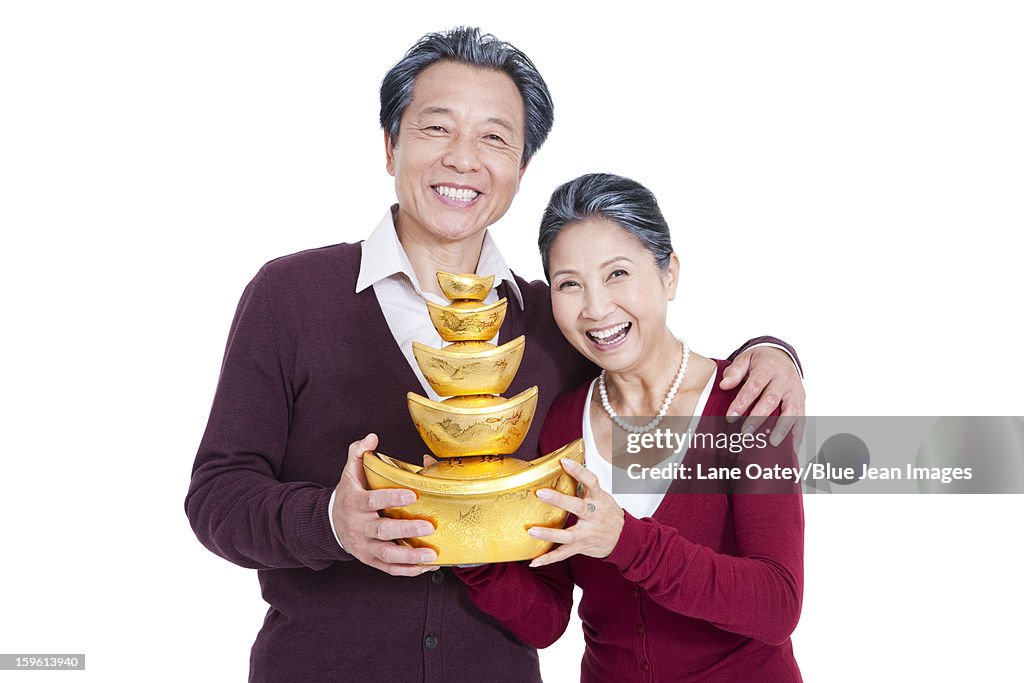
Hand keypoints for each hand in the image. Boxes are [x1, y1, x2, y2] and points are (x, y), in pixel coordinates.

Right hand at [332, 433, 437, 575]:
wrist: (330, 524)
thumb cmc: (349, 495)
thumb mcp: (349, 472)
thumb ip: (358, 452)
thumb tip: (372, 437)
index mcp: (356, 503)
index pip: (374, 500)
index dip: (392, 498)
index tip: (413, 494)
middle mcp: (360, 527)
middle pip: (383, 531)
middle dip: (407, 530)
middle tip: (430, 527)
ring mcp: (365, 546)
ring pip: (387, 554)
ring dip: (410, 557)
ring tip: (432, 556)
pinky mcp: (370, 560)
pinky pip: (389, 568)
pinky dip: (408, 570)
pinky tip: (427, 567)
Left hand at [527, 458, 623, 566]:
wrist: (624, 539)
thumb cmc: (608, 514)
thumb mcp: (601, 497)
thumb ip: (584, 486)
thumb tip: (567, 465)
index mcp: (598, 499)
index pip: (591, 482)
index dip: (579, 471)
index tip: (565, 461)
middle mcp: (594, 516)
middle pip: (577, 507)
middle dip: (560, 500)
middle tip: (541, 493)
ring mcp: (587, 533)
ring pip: (568, 535)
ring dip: (549, 534)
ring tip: (531, 531)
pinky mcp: (581, 547)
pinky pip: (563, 554)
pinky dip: (548, 558)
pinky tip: (534, 561)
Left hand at [720, 347, 805, 446]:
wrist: (782, 356)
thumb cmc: (760, 361)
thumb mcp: (746, 359)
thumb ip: (734, 372)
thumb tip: (724, 385)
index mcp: (768, 367)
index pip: (754, 386)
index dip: (742, 402)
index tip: (730, 416)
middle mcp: (784, 379)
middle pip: (772, 399)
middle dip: (758, 417)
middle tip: (745, 432)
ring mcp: (795, 391)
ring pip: (791, 410)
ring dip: (782, 428)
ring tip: (772, 442)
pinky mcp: (802, 401)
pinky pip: (802, 417)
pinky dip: (798, 433)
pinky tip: (793, 448)